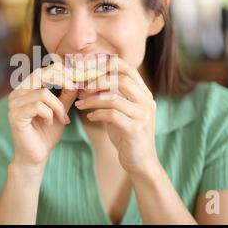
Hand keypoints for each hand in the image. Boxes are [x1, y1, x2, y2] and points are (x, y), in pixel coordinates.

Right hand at [8, 62, 77, 167]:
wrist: (36, 156)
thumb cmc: (46, 133)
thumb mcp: (60, 110)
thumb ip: (66, 95)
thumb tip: (75, 80)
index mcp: (25, 89)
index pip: (42, 71)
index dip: (60, 72)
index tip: (75, 81)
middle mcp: (16, 94)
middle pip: (40, 75)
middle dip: (61, 80)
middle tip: (74, 88)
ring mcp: (13, 104)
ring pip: (42, 93)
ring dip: (57, 107)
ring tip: (62, 119)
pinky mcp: (15, 116)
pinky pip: (38, 106)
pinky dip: (49, 114)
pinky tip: (49, 124)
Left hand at [74, 57, 158, 174]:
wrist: (141, 163)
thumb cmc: (127, 135)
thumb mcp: (121, 112)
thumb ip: (111, 96)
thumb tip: (86, 82)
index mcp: (144, 94)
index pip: (128, 68)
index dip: (108, 64)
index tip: (89, 67)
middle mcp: (147, 102)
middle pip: (122, 79)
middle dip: (97, 81)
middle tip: (82, 87)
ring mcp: (143, 115)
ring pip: (114, 97)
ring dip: (93, 99)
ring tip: (80, 104)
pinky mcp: (135, 129)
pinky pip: (112, 114)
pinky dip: (97, 113)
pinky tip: (90, 117)